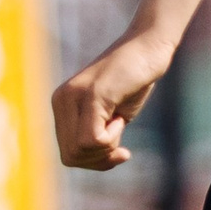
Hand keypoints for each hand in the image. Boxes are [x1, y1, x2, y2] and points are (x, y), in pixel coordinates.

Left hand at [52, 27, 175, 170]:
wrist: (149, 46)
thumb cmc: (134, 81)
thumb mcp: (110, 116)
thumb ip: (95, 136)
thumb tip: (94, 163)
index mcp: (62, 105)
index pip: (68, 154)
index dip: (95, 161)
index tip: (117, 150)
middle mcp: (61, 100)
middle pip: (71, 157)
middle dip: (100, 159)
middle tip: (120, 143)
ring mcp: (74, 96)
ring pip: (80, 150)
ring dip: (107, 147)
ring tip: (119, 121)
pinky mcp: (92, 94)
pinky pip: (93, 139)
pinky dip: (112, 138)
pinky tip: (120, 118)